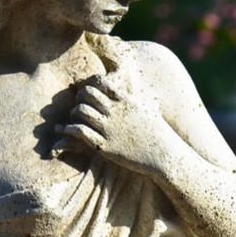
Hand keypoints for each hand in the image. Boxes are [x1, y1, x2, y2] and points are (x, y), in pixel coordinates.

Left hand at [53, 74, 177, 175]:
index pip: (99, 82)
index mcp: (125, 100)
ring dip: (74, 113)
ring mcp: (110, 129)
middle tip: (81, 105)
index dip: (90, 85)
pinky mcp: (105, 146)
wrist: (164, 154)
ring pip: (80, 111)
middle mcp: (116, 112)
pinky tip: (71, 131)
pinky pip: (80, 131)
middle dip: (80, 98)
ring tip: (76, 119)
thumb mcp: (147, 108)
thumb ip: (132, 98)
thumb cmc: (157, 131)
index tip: (90, 94)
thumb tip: (129, 89)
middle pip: (86, 94)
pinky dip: (71, 129)